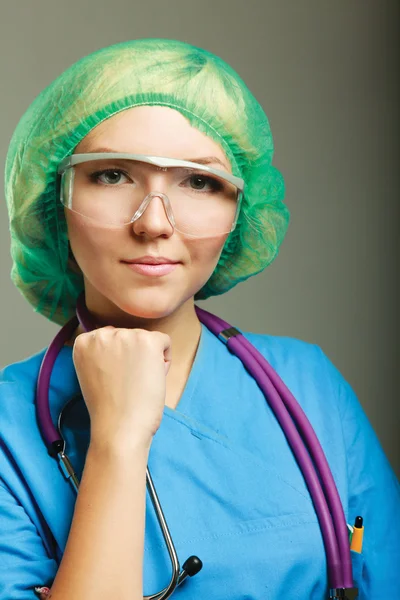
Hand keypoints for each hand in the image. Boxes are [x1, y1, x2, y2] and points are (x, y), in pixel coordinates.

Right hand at [72, 326, 171, 446]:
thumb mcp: (93, 372)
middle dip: (134, 356)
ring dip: (149, 359)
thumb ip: (102, 355)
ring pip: (147, 340)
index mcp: (84, 341)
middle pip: (130, 336)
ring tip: (138, 383)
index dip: (118, 360)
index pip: (111, 338)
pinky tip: (152, 378)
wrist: (118, 428)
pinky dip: (164, 360)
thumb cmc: (108, 408)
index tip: (115, 378)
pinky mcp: (147, 341)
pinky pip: (165, 342)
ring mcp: (125, 335)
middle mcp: (102, 333)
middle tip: (128, 382)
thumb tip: (125, 347)